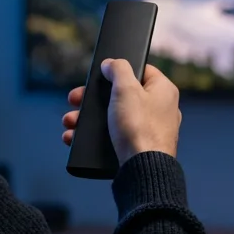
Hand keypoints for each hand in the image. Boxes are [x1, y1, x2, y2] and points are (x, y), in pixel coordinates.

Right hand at [62, 60, 179, 161]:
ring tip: (70, 122)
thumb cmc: (139, 128)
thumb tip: (111, 63)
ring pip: (114, 117)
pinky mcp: (139, 147)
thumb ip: (118, 69)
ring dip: (89, 118)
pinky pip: (114, 136)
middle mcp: (160, 109)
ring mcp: (150, 129)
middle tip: (75, 99)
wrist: (143, 169)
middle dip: (93, 98)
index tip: (100, 74)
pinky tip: (76, 137)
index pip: (140, 70)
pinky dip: (95, 136)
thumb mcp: (126, 88)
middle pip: (121, 95)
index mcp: (163, 90)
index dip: (118, 70)